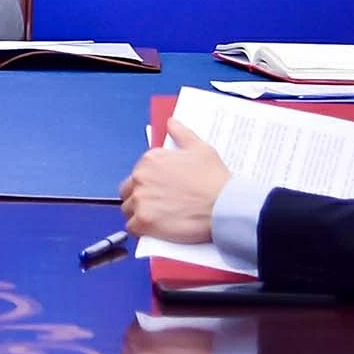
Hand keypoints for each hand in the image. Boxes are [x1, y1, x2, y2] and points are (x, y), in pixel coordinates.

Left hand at [120, 119, 231, 242]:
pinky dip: (141, 230)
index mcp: (151, 159)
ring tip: (157, 218)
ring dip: (139, 214)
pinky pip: (132, 227)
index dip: (148, 183)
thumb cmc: (215, 180)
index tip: (159, 190)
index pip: (138, 173)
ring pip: (128, 209)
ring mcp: (141, 199)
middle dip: (139, 197)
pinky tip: (154, 230)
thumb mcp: (201, 149)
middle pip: (128, 190)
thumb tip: (172, 123)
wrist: (225, 206)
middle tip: (156, 206)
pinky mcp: (144, 221)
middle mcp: (141, 177)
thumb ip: (182, 134)